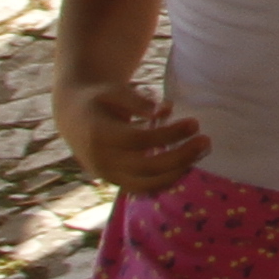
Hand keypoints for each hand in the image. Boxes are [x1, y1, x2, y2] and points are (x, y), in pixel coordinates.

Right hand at [62, 77, 212, 196]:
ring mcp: (107, 174)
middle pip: (145, 166)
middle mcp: (101, 160)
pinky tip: (186, 166)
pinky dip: (164, 181)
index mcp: (98, 134)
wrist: (72, 117)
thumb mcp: (113, 90)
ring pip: (144, 183)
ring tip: (200, 153)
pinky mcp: (114, 181)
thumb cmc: (99, 99)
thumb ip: (136, 100)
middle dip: (179, 156)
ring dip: (176, 172)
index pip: (139, 140)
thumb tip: (163, 111)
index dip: (168, 134)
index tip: (194, 123)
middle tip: (205, 140)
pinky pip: (141, 188)